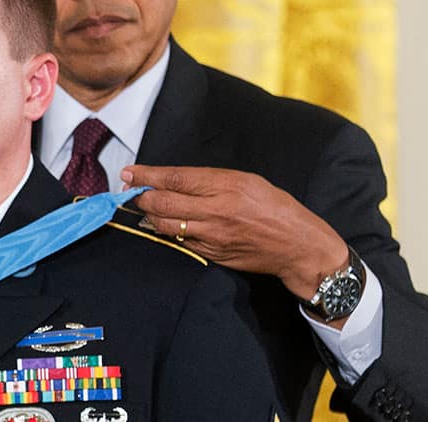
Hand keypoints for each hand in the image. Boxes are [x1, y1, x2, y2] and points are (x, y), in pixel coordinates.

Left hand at [121, 165, 347, 302]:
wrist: (298, 246)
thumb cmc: (275, 207)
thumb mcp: (247, 181)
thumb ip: (211, 180)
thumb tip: (175, 179)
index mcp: (227, 186)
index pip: (176, 179)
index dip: (148, 175)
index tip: (130, 172)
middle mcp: (217, 211)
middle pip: (164, 203)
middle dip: (141, 195)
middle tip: (129, 190)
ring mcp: (213, 236)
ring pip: (166, 225)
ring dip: (150, 215)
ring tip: (144, 206)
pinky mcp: (212, 254)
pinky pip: (181, 242)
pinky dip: (169, 231)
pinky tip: (164, 223)